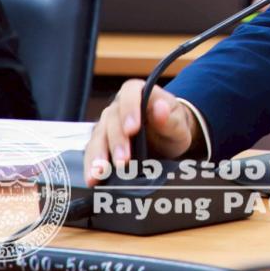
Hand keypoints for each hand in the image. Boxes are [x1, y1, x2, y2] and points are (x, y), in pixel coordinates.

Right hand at [83, 79, 197, 184]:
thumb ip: (171, 118)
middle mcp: (119, 105)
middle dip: (116, 141)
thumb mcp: (178, 123)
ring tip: (99, 172)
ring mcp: (108, 123)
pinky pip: (92, 151)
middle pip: (112, 118)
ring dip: (98, 155)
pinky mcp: (101, 141)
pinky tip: (92, 178)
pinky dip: (91, 164)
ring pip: (98, 136)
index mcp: (139, 92)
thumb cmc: (172, 124)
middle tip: (123, 160)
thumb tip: (161, 107)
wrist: (167, 137)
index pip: (130, 93)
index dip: (130, 109)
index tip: (133, 128)